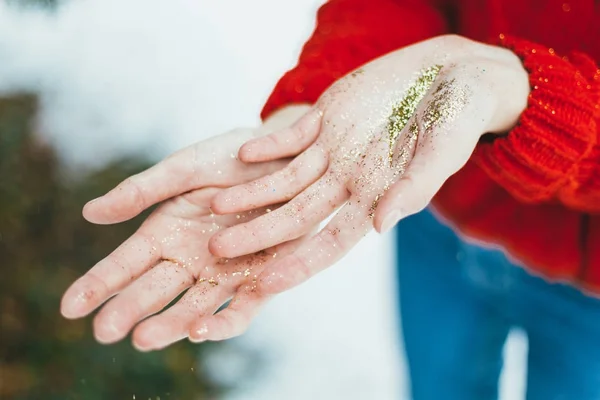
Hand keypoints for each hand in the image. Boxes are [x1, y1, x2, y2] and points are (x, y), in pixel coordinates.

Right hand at [62, 106, 310, 348]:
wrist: (287, 155)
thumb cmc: (230, 157)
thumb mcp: (184, 169)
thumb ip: (142, 191)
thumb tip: (89, 213)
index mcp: (165, 233)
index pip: (123, 265)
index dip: (97, 286)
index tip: (67, 308)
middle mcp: (190, 260)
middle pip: (154, 292)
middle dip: (129, 311)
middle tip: (105, 331)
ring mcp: (224, 273)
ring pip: (192, 307)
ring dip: (170, 324)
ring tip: (145, 337)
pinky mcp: (261, 279)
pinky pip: (241, 309)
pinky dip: (222, 323)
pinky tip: (201, 329)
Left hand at [208, 35, 528, 292]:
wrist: (454, 74)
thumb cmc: (460, 118)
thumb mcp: (443, 151)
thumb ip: (413, 189)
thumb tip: (380, 227)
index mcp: (375, 199)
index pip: (329, 242)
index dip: (297, 264)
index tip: (263, 284)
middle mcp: (347, 181)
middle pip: (294, 216)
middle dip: (257, 233)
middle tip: (218, 249)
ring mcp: (333, 151)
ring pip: (284, 180)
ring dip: (251, 192)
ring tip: (215, 202)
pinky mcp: (327, 119)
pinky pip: (292, 136)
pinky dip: (269, 145)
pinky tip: (243, 153)